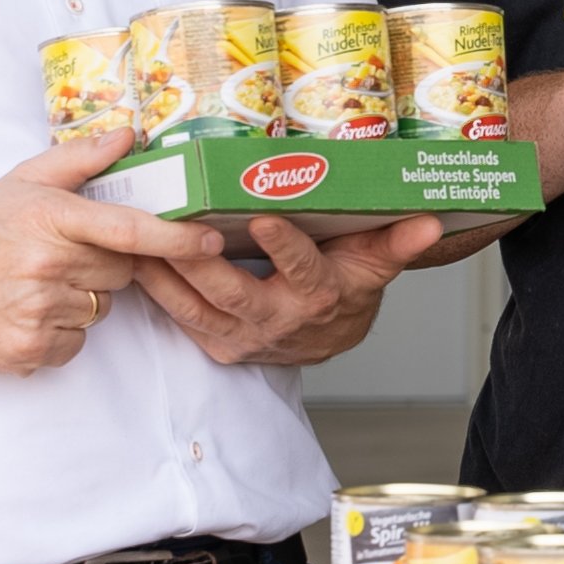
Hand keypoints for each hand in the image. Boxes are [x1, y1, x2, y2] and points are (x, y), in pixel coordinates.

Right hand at [0, 130, 224, 377]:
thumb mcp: (21, 183)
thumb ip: (79, 159)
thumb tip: (129, 134)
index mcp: (49, 220)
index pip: (127, 229)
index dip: (174, 237)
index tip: (210, 239)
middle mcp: (46, 266)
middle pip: (122, 272)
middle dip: (106, 264)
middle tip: (64, 256)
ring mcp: (37, 312)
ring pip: (102, 309)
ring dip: (82, 298)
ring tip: (38, 284)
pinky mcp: (29, 350)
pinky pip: (77, 342)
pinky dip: (62, 332)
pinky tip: (28, 312)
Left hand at [132, 212, 447, 367]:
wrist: (331, 335)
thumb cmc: (348, 284)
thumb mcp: (376, 262)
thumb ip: (398, 242)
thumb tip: (431, 223)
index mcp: (318, 296)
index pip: (303, 271)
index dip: (284, 249)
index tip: (265, 219)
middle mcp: (278, 322)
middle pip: (231, 291)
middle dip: (197, 259)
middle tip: (171, 224)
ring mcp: (243, 337)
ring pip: (195, 307)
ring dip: (163, 274)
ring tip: (136, 238)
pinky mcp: (218, 344)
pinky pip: (180, 318)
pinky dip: (155, 291)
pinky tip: (133, 260)